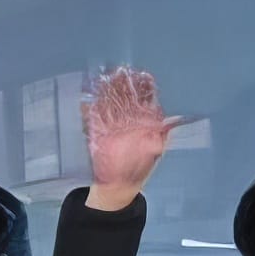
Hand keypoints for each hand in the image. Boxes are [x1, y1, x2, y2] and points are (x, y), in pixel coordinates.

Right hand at [83, 68, 176, 202]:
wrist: (116, 185)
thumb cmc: (138, 169)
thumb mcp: (154, 153)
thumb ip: (158, 139)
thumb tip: (166, 124)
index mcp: (145, 120)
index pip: (146, 98)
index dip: (145, 86)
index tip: (142, 75)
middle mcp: (128, 118)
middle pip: (126, 96)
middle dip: (123, 83)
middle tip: (120, 70)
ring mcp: (110, 123)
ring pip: (108, 102)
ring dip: (106, 89)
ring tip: (104, 76)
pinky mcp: (94, 131)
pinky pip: (91, 115)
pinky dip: (88, 104)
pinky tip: (87, 94)